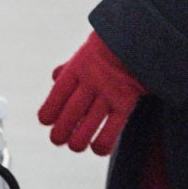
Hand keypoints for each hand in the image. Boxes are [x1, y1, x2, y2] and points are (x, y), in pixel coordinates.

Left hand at [37, 31, 144, 154]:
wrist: (142, 39)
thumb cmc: (111, 47)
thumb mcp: (87, 52)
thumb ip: (70, 67)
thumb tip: (54, 77)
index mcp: (77, 67)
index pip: (57, 94)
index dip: (49, 111)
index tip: (45, 121)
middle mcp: (90, 81)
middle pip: (70, 113)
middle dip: (60, 131)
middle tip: (57, 140)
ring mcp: (108, 92)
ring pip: (88, 124)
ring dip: (78, 141)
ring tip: (75, 146)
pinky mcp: (126, 102)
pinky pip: (113, 128)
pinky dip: (103, 142)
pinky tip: (97, 149)